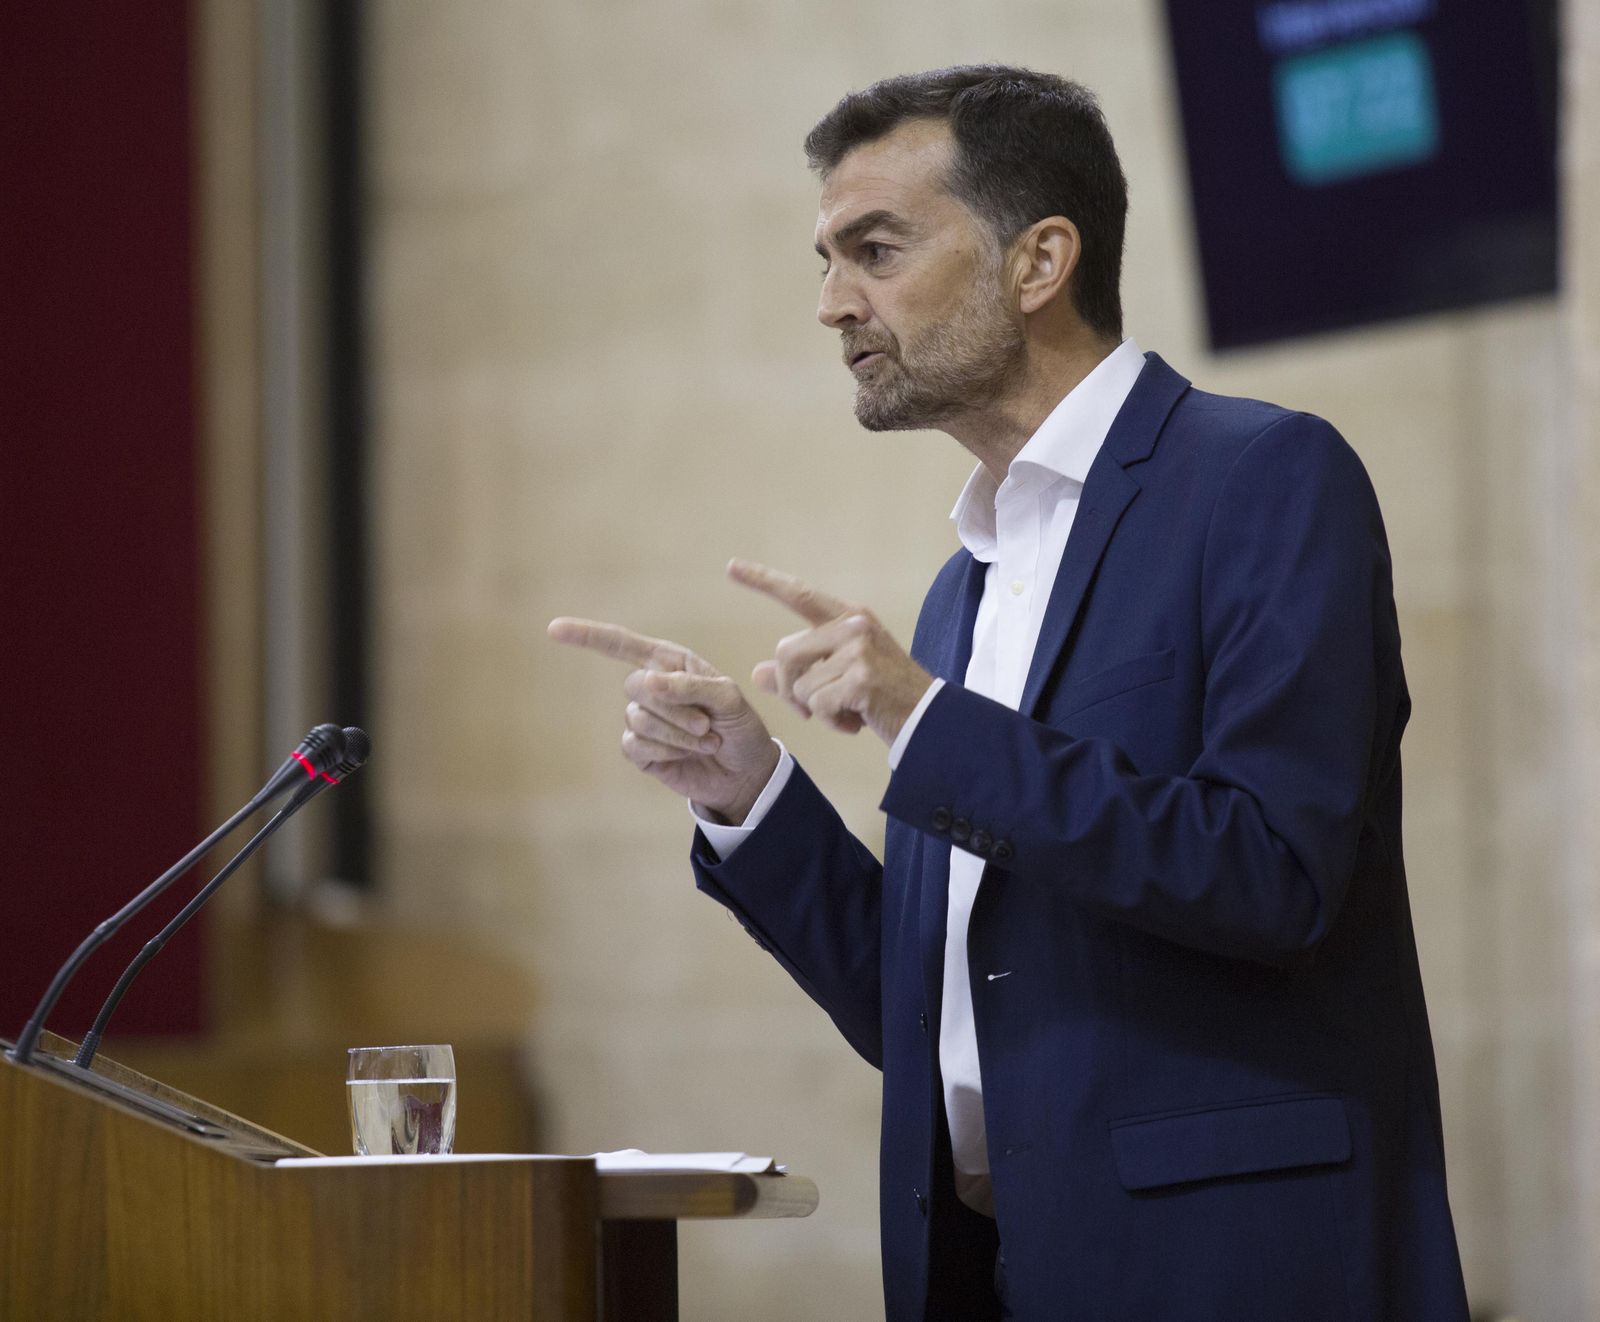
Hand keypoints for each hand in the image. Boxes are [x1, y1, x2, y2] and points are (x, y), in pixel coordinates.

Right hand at [546, 618, 779, 824]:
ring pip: (638, 719)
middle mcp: (650, 687)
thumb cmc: (741, 726)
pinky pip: (636, 745)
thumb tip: (646, 680)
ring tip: (706, 739)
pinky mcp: (642, 751)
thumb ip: (690, 685)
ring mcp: (643, 720)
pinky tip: (689, 755)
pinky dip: (666, 751)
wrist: (746, 772)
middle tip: (706, 722)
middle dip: (673, 708)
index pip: (620, 644)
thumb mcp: (728, 698)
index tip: (553, 629)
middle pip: (634, 686)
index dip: (587, 635)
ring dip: (677, 734)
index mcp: (669, 662)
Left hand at [728, 558, 932, 746]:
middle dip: (790, 688)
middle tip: (811, 710)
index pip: (799, 595)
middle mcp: (853, 626)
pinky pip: (818, 705)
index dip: (763, 581)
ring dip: (813, 709)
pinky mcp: (861, 679)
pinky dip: (830, 722)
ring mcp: (859, 650)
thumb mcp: (839, 677)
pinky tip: (856, 721)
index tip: (731, 567)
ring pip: (800, 685)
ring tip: (845, 712)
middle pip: (786, 653)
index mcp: (848, 618)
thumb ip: (798, 673)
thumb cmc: (883, 696)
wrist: (928, 718)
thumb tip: (758, 672)